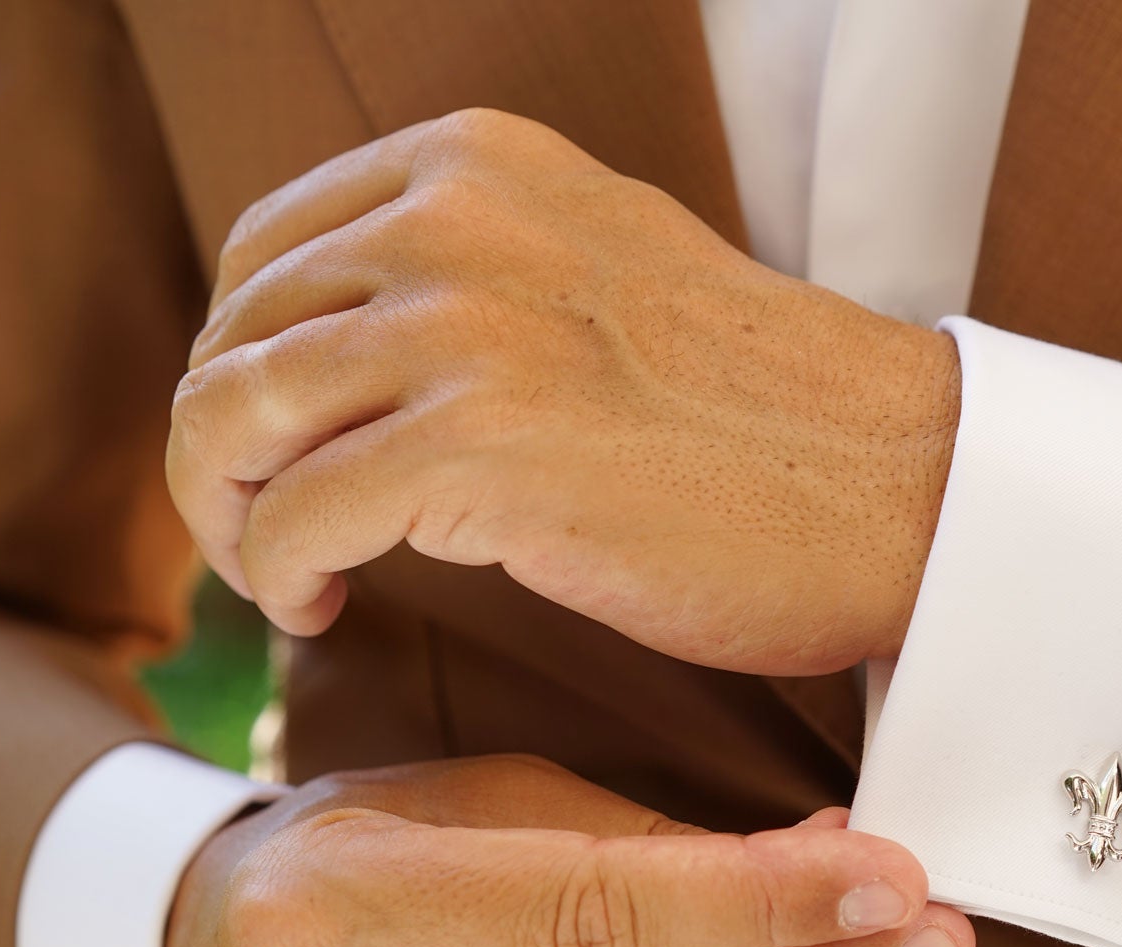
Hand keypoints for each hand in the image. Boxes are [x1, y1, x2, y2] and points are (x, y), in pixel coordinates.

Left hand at [167, 107, 960, 675]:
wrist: (899, 487)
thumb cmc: (767, 417)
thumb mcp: (600, 275)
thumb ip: (475, 277)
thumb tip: (342, 355)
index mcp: (480, 164)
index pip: (265, 250)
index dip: (241, 363)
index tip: (277, 450)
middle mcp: (457, 220)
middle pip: (233, 336)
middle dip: (222, 454)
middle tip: (268, 532)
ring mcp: (467, 327)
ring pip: (231, 420)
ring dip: (230, 519)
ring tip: (285, 575)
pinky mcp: (480, 447)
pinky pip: (296, 518)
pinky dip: (283, 575)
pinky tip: (325, 607)